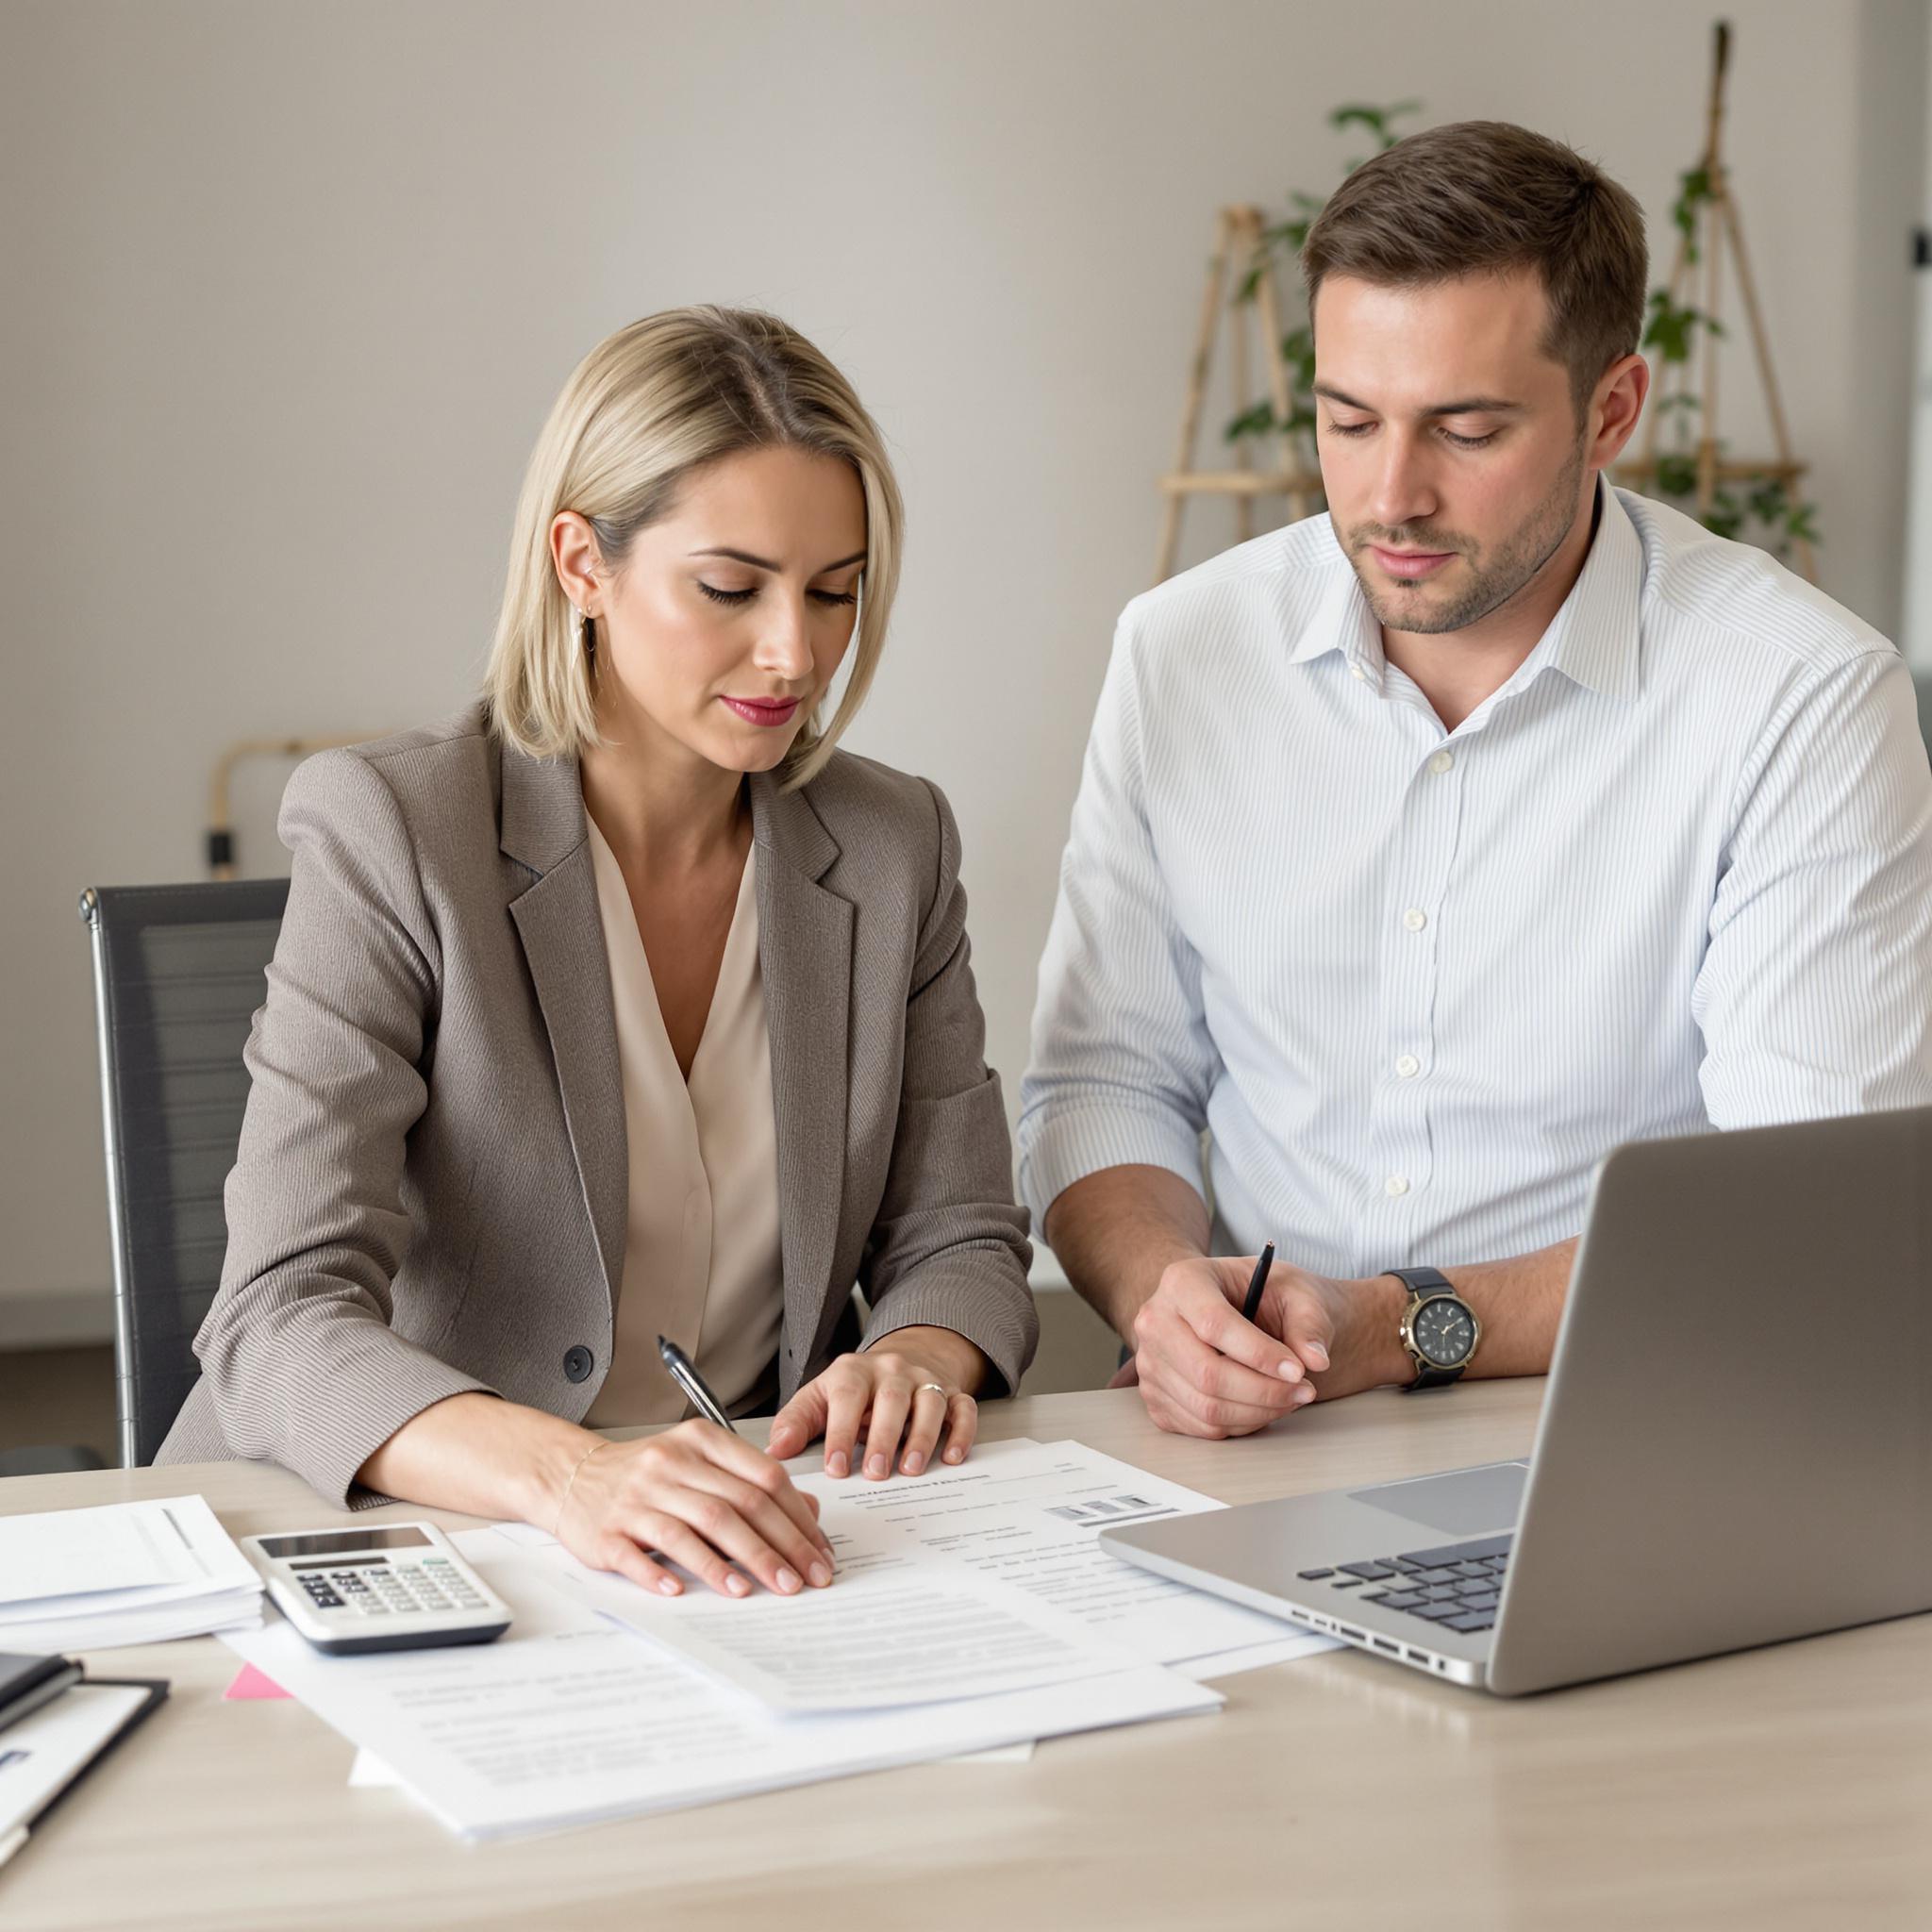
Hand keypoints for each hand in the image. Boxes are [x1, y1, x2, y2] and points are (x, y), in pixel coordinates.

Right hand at [552, 1419, 835, 1599]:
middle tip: (803, 1580)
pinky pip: (638, 1555)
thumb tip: (809, 1511)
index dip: (798, 1518)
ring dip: (732, 1563)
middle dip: (778, 1548)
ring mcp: (636, 1498)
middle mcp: (669, 1465)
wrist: (571, 1475)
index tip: (818, 1552)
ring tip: (758, 1589)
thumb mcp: (700, 1462)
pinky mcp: (606, 1532)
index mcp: (700, 1441)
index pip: (764, 1477)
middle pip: (737, 1506)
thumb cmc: (645, 1473)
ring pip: (695, 1529)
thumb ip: (752, 1481)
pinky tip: (682, 1592)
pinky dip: (661, 1574)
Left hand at [766, 1327, 986, 1478]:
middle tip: (876, 1474)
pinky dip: (962, 1432)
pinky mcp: (953, 1392)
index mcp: (853, 1372)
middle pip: (891, 1399)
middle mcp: (892, 1371)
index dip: (841, 1434)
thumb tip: (776, 1452)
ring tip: (911, 1469)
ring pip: (930, 1403)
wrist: (900, 1358)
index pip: (847, 1399)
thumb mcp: (819, 1398)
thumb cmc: (854, 1390)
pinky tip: (952, 1457)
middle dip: (884, 1438)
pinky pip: (964, 1408)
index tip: (837, 1468)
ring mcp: (926, 1381)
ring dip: (922, 1437)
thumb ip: (796, 1422)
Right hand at [1122, 1254, 1382, 1437]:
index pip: (1213, 1324)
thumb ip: (1308, 1323)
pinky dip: (1241, 1424)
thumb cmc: (1265, 1295)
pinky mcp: (1155, 1397)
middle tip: (1304, 1391)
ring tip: (1291, 1398)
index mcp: (1183, 1281)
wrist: (1241, 1309)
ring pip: (1205, 1406)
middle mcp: (1155, 1321)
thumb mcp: (1296, 1293)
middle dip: (1264, 1391)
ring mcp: (1149, 1362)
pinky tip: (1264, 1406)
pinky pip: (1201, 1426)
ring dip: (1258, 1412)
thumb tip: (1316, 1358)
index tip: (1298, 1370)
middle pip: (1206, 1373)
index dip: (1259, 1354)